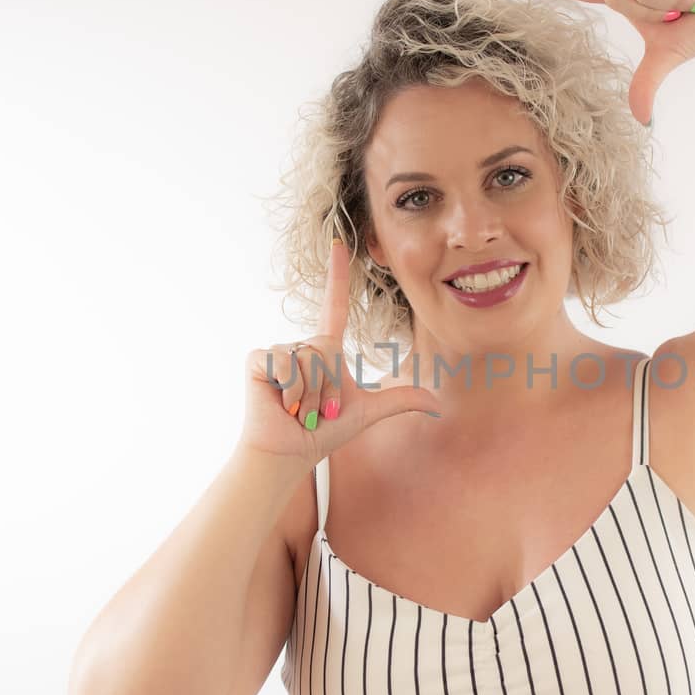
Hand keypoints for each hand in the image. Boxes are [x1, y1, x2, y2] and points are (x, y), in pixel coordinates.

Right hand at [241, 237, 443, 468]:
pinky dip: (291, 389)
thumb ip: (398, 401)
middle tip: (319, 411)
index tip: (338, 242)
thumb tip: (436, 402)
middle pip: (325, 348)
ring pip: (307, 357)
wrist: (290, 451)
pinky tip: (283, 404)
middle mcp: (303, 345)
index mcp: (326, 349)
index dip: (337, 274)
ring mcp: (279, 351)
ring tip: (301, 411)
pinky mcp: (259, 359)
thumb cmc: (322, 432)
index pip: (334, 305)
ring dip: (310, 393)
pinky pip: (284, 362)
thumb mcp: (365, 412)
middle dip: (327, 388)